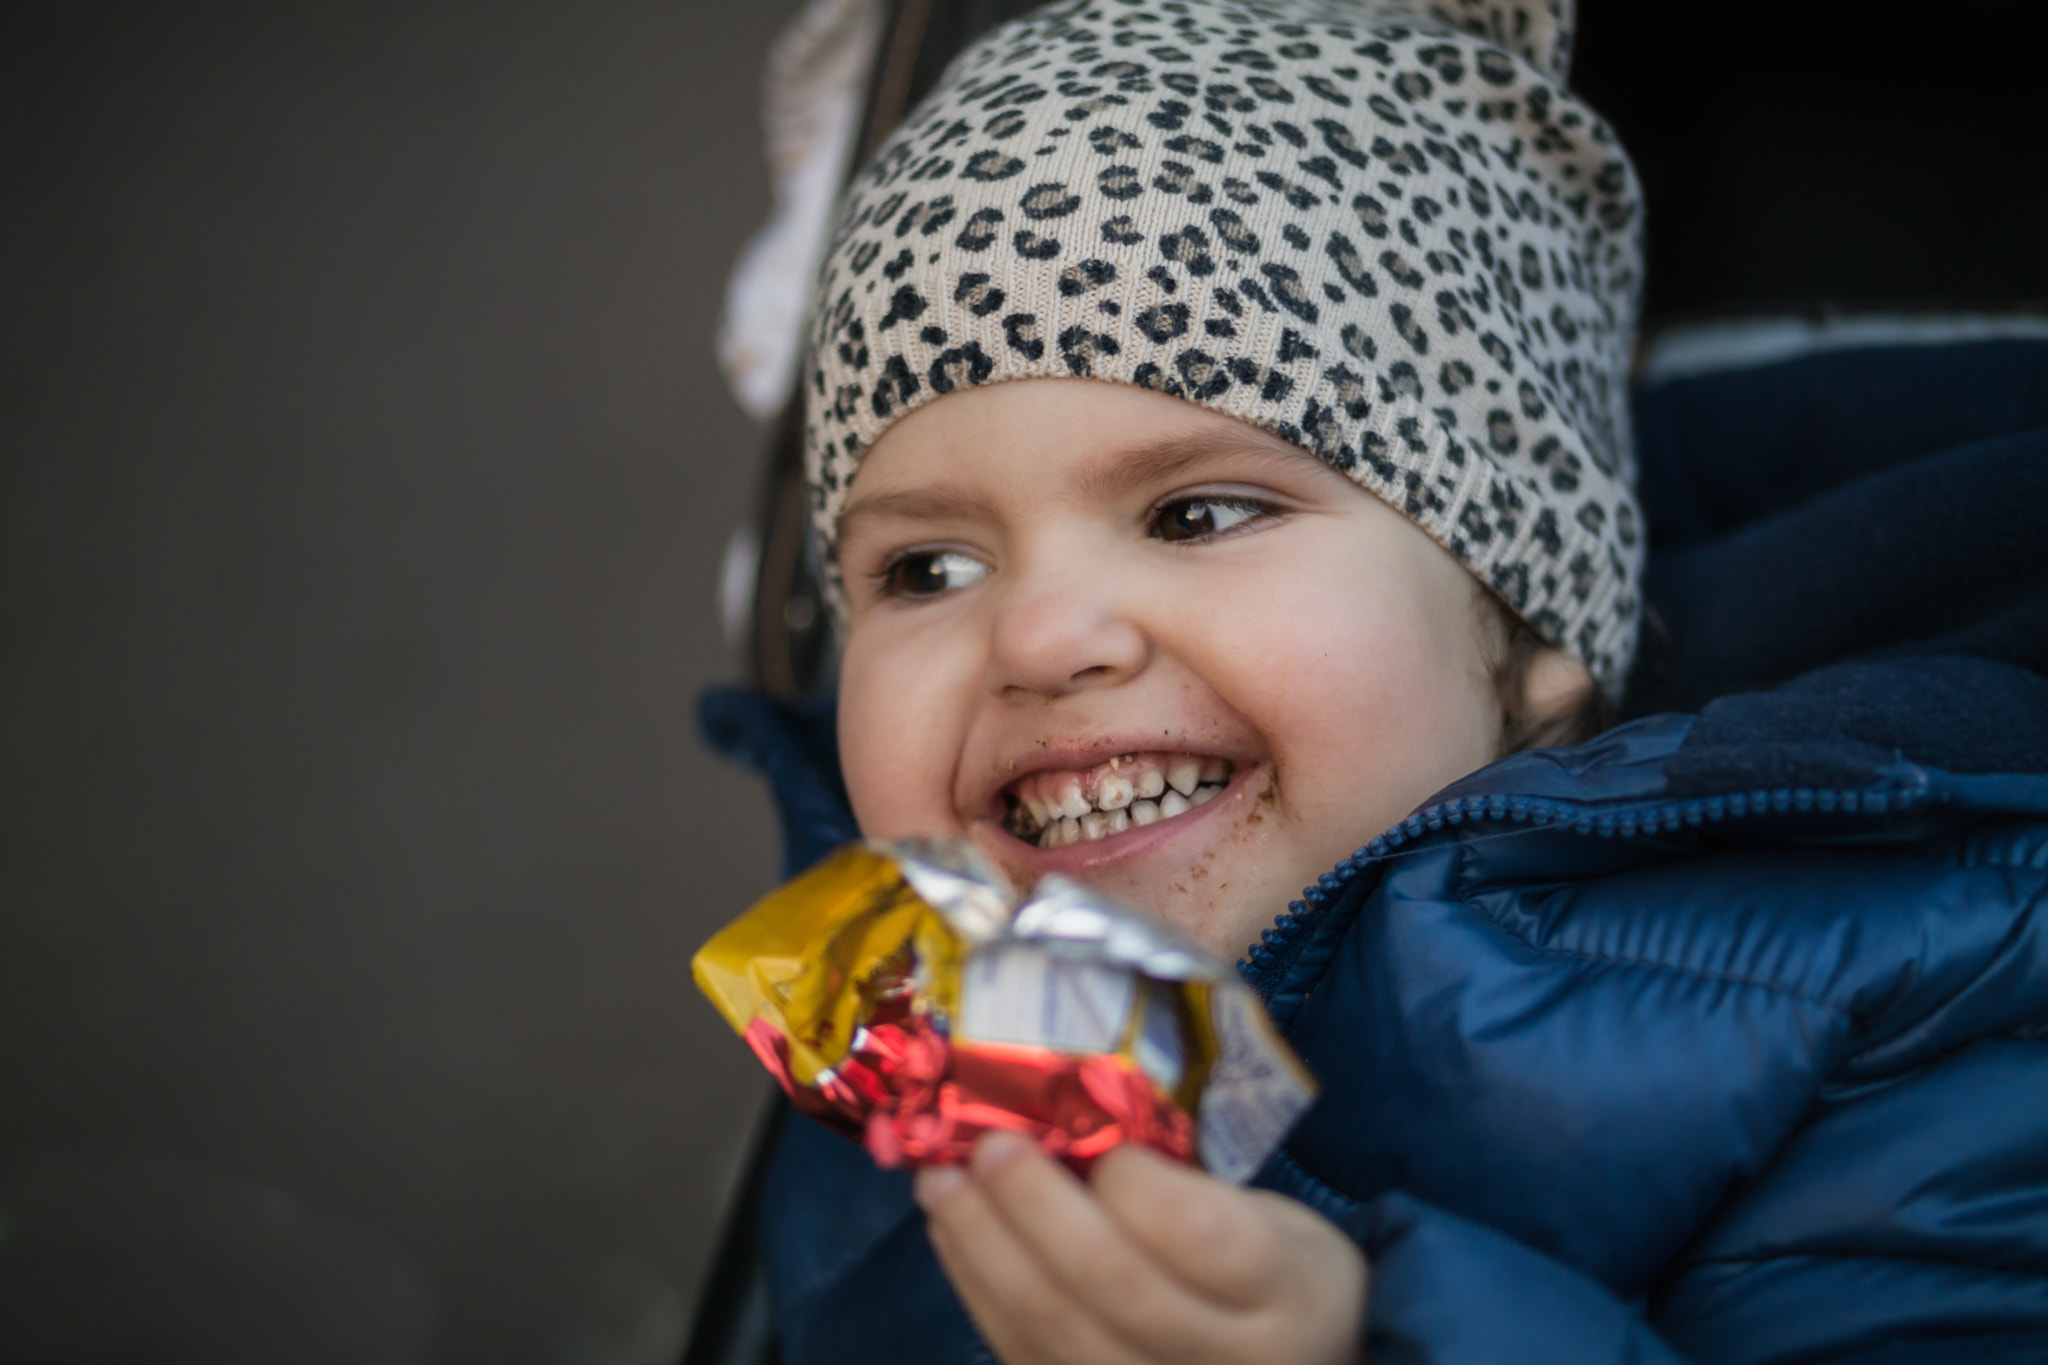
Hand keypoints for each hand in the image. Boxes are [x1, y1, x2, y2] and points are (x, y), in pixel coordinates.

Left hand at [914, 1132, 1366, 1364]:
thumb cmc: (1274, 1280)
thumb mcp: (1275, 1220)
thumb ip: (1198, 1190)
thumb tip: (1077, 1128)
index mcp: (1289, 1290)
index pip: (1200, 1234)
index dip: (1136, 1182)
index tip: (1106, 1144)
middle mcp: (1227, 1360)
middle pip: (1112, 1281)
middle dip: (1034, 1203)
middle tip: (987, 1144)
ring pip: (1053, 1328)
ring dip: (983, 1244)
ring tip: (942, 1182)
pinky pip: (1022, 1353)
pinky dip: (977, 1287)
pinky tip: (954, 1234)